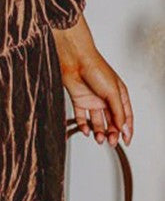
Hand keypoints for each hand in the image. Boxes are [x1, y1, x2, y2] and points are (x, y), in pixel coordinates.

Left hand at [52, 15, 133, 146]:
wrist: (74, 59)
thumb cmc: (95, 68)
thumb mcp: (112, 92)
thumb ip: (118, 111)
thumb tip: (123, 128)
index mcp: (118, 94)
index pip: (126, 116)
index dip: (127, 129)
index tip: (126, 141)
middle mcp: (106, 98)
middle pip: (111, 120)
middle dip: (112, 133)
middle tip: (110, 141)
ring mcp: (92, 99)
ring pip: (97, 121)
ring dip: (98, 131)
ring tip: (98, 138)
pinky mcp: (79, 100)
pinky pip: (82, 117)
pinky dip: (83, 125)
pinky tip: (86, 131)